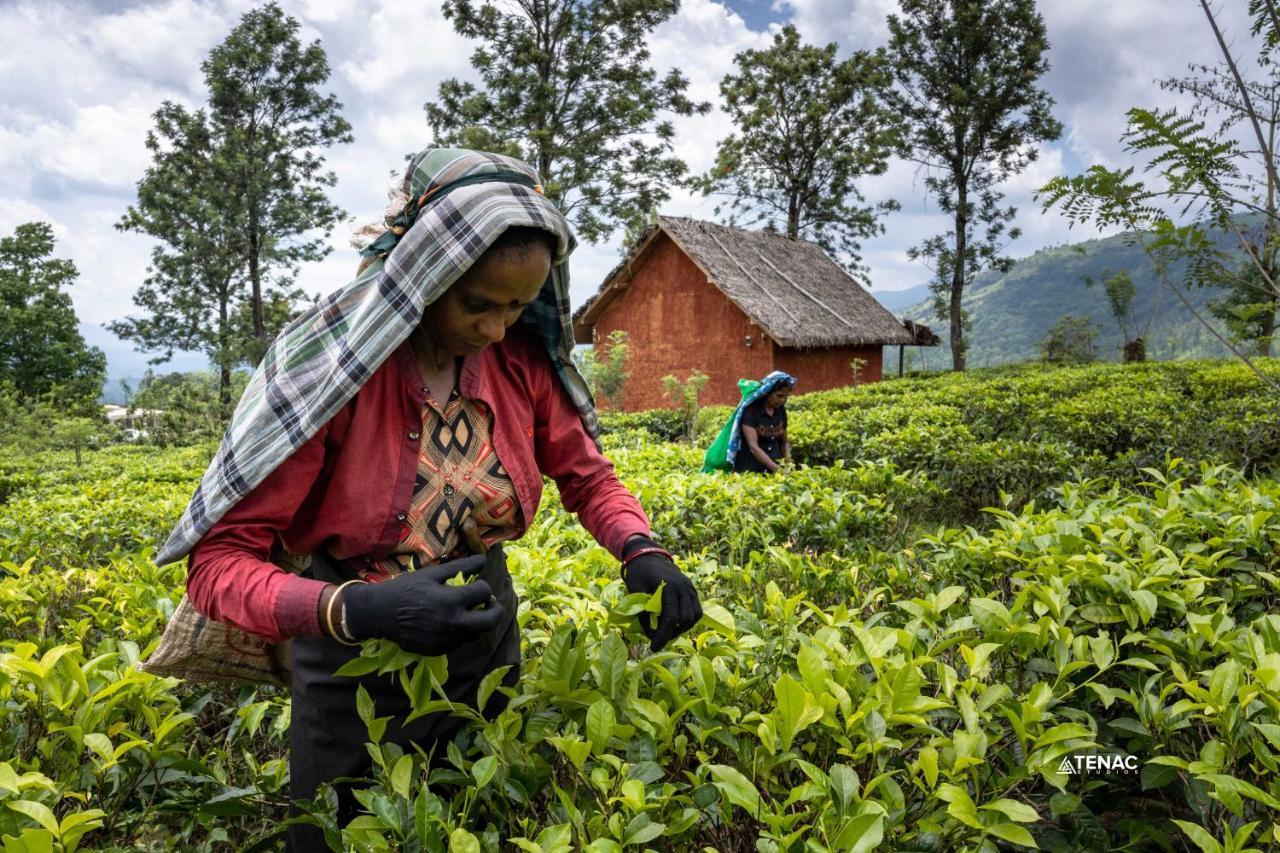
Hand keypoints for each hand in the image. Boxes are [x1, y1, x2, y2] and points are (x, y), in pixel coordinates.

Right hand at [340, 554, 504, 654]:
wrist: (380, 613)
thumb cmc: (406, 589)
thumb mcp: (432, 574)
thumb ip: (460, 567)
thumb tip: (483, 559)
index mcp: (451, 601)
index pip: (483, 593)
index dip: (483, 587)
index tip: (477, 585)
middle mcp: (452, 623)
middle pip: (490, 621)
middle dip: (496, 610)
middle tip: (490, 603)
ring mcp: (446, 640)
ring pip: (475, 634)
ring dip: (477, 622)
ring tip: (469, 611)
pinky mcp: (438, 650)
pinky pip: (459, 643)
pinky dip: (461, 633)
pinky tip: (451, 622)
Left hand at [621, 536, 701, 651]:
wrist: (649, 556)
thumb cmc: (639, 573)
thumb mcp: (635, 591)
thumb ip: (642, 611)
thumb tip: (650, 634)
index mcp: (669, 587)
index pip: (670, 618)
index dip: (662, 636)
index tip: (653, 647)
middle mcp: (683, 587)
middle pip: (684, 620)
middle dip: (672, 634)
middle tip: (658, 639)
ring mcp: (690, 588)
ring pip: (694, 617)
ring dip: (682, 628)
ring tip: (666, 632)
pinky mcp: (692, 591)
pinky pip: (696, 611)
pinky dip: (688, 621)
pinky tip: (675, 624)